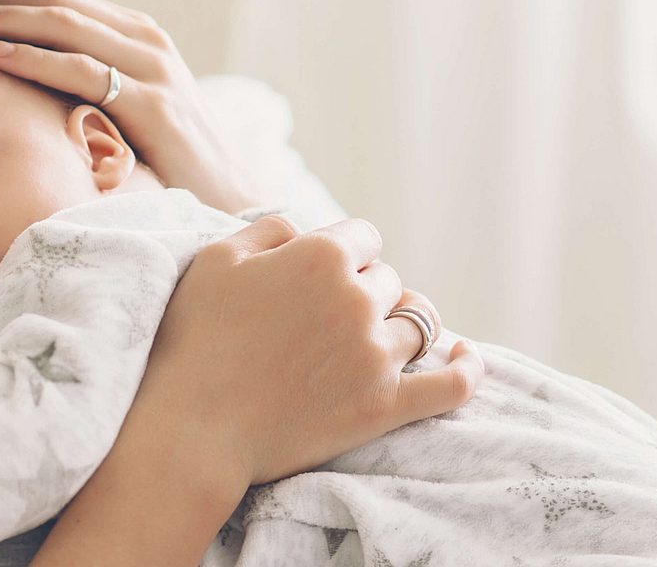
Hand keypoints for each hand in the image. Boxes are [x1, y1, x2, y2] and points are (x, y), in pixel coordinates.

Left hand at [0, 0, 261, 213]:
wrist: (229, 201)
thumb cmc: (169, 163)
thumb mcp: (126, 111)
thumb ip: (88, 86)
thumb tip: (26, 85)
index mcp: (137, 35)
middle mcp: (146, 40)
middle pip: (55, 2)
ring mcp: (152, 69)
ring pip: (64, 25)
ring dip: (1, 21)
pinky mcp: (153, 105)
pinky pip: (82, 70)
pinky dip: (33, 58)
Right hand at [24, 216, 484, 566]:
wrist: (191, 429)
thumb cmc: (192, 341)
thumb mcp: (216, 259)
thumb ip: (269, 228)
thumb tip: (304, 227)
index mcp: (321, 255)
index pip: (362, 237)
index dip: (340, 254)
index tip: (316, 278)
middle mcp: (359, 299)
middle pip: (388, 280)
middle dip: (363, 292)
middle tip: (323, 321)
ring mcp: (377, 355)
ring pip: (417, 323)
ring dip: (397, 326)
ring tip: (373, 341)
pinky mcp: (386, 406)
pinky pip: (452, 383)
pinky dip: (465, 368)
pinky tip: (464, 356)